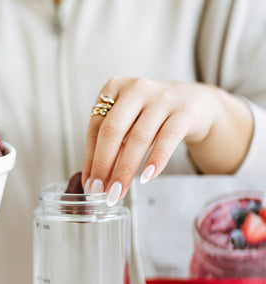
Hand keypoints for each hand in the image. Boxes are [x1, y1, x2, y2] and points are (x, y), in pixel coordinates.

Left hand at [82, 77, 252, 204]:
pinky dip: (155, 160)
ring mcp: (162, 98)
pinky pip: (167, 139)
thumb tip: (93, 181)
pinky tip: (146, 178)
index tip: (89, 184)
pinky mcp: (184, 111)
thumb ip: (110, 146)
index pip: (96, 128)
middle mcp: (136, 88)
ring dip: (125, 170)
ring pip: (138, 138)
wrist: (197, 104)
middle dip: (103, 165)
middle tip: (100, 191)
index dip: (90, 159)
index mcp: (114, 88)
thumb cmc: (153, 116)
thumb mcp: (128, 123)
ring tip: (119, 192)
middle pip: (112, 130)